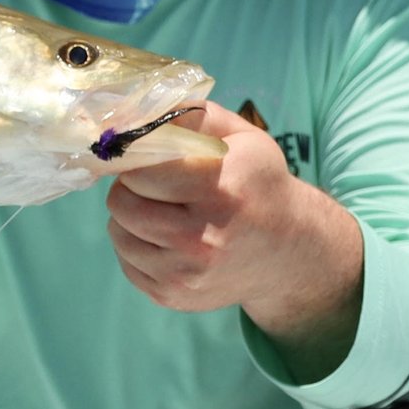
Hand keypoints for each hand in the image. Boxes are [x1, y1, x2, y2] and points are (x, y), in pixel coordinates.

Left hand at [105, 101, 362, 372]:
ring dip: (130, 216)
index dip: (137, 157)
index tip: (144, 153)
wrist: (289, 252)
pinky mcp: (173, 297)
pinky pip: (127, 263)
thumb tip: (139, 111)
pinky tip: (165, 236)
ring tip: (161, 208)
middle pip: (123, 203)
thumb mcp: (243, 138)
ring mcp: (186, 274)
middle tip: (154, 182)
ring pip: (119, 233)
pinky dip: (137, 244)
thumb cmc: (260, 184)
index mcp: (221, 192)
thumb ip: (193, 115)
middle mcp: (202, 239)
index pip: (142, 170)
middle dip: (131, 186)